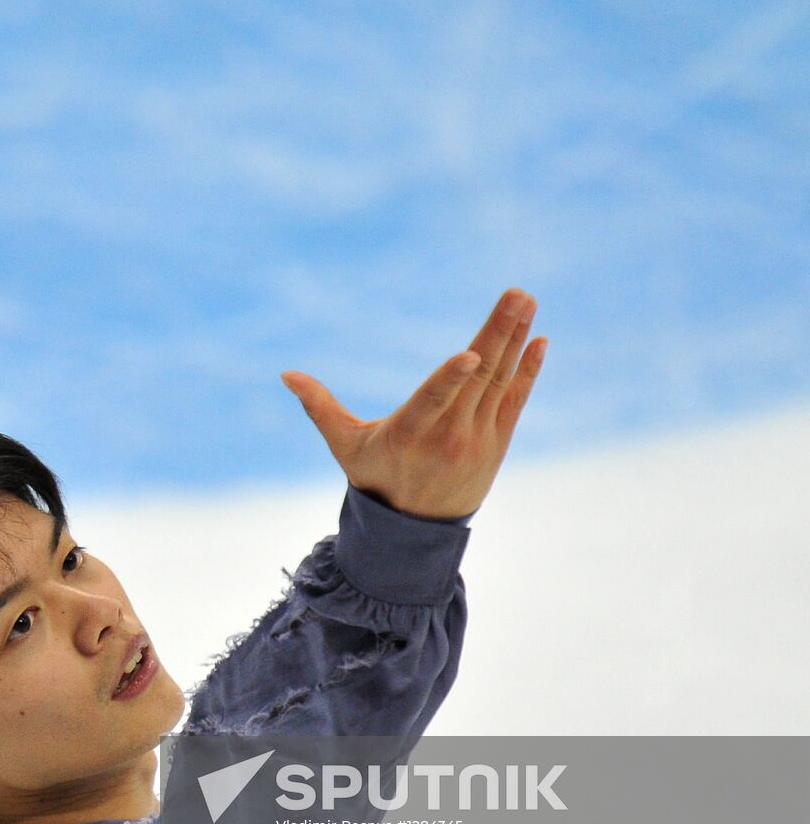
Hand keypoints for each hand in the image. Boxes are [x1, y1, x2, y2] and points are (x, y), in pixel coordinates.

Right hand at [282, 289, 547, 519]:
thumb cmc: (374, 476)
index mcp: (408, 435)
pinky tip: (538, 340)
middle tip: (518, 294)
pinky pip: (515, 400)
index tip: (472, 355)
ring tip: (526, 301)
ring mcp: (477, 439)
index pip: (432, 403)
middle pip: (477, 378)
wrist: (417, 529)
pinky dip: (528, 370)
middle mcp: (448, 437)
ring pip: (500, 382)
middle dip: (498, 333)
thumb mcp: (344, 445)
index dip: (452, 379)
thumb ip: (319, 406)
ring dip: (515, 339)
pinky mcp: (496, 442)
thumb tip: (285, 374)